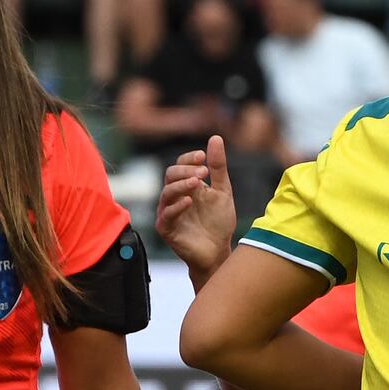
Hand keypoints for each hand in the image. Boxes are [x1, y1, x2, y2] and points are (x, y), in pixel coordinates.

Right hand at [152, 131, 239, 280]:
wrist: (217, 251)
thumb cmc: (218, 222)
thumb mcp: (222, 191)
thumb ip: (218, 168)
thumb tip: (216, 138)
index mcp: (186, 186)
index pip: (180, 165)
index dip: (189, 159)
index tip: (203, 157)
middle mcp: (174, 197)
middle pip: (170, 175)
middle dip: (186, 171)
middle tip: (204, 172)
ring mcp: (168, 213)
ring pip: (167, 193)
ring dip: (181, 185)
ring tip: (197, 183)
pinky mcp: (166, 229)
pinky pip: (166, 215)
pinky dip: (176, 207)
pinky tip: (189, 201)